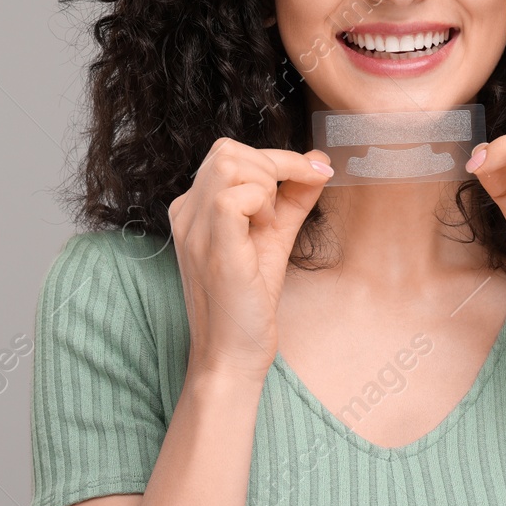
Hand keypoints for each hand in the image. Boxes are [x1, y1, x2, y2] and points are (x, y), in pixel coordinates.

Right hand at [169, 138, 332, 381]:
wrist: (233, 355)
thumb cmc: (248, 302)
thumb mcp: (274, 238)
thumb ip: (293, 199)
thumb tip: (319, 163)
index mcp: (195, 209)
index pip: (229, 154)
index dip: (277, 158)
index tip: (316, 172)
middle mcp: (187, 213)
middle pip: (228, 150)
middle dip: (273, 165)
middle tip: (289, 201)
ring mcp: (194, 228)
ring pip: (230, 163)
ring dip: (266, 183)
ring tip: (269, 222)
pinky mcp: (212, 246)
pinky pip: (233, 195)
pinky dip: (260, 203)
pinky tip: (263, 231)